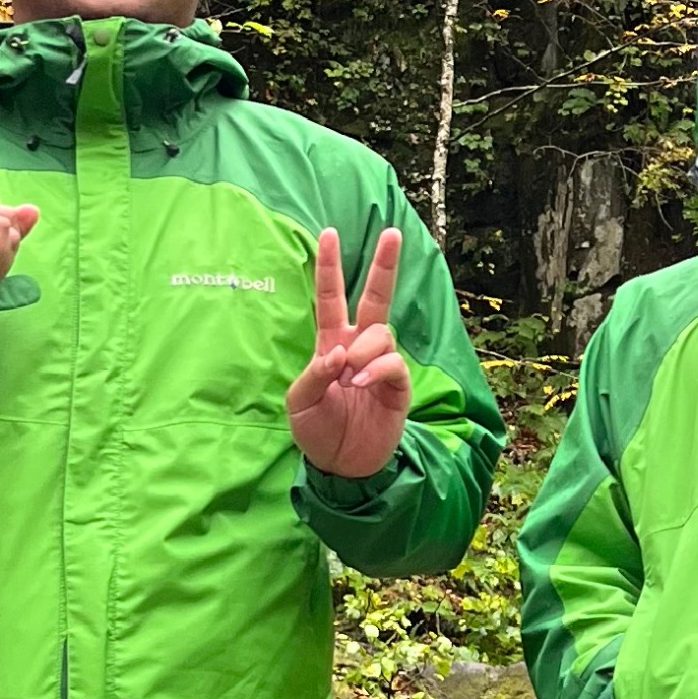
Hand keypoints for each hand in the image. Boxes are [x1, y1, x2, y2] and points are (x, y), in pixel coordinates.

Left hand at [287, 227, 410, 479]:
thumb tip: (338, 353)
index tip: (329, 232)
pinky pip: (392, 362)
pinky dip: (376, 369)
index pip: (330, 297)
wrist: (342, 466)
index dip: (328, 266)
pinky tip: (361, 382)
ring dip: (364, 349)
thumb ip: (314, 375)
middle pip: (374, 298)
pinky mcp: (397, 386)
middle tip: (393, 233)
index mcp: (330, 343)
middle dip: (385, 265)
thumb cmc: (316, 430)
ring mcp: (380, 364)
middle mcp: (358, 346)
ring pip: (381, 332)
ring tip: (349, 376)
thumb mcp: (300, 403)